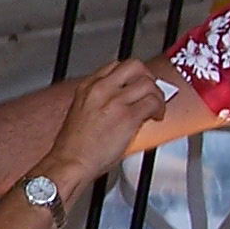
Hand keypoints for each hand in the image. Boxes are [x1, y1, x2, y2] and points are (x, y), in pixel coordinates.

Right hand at [39, 59, 165, 184]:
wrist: (70, 162)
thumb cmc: (74, 146)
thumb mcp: (80, 112)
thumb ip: (99, 101)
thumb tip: (121, 101)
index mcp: (87, 87)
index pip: (116, 66)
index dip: (131, 75)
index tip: (136, 85)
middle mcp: (101, 89)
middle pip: (134, 66)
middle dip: (148, 77)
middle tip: (150, 91)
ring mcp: (115, 101)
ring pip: (148, 83)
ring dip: (157, 95)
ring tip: (156, 107)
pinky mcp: (127, 117)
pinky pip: (153, 102)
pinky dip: (159, 109)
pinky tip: (155, 117)